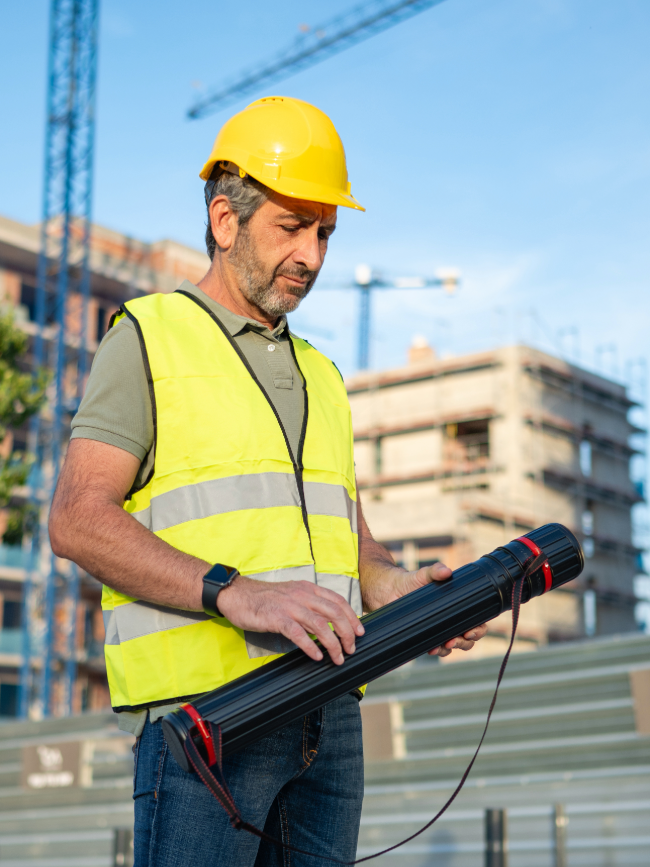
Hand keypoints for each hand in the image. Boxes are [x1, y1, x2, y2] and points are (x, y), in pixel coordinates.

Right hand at [216, 577, 364, 665]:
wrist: (237, 595)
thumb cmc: (265, 598)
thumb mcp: (291, 595)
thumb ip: (308, 604)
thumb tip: (327, 623)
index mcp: (308, 588)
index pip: (337, 601)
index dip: (352, 617)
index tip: (360, 631)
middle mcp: (302, 595)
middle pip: (334, 613)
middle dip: (347, 633)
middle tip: (351, 649)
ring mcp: (290, 606)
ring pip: (320, 624)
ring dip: (333, 643)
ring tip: (338, 657)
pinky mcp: (276, 618)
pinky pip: (298, 633)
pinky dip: (310, 646)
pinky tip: (317, 656)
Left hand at [392, 562, 487, 657]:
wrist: (389, 590)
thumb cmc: (410, 581)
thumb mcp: (423, 574)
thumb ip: (434, 571)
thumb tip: (446, 571)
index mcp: (456, 606)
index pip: (476, 620)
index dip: (478, 629)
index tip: (470, 631)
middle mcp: (451, 619)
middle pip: (468, 638)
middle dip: (465, 642)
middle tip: (455, 639)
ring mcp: (439, 629)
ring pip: (454, 645)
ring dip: (451, 648)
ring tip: (444, 644)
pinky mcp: (426, 636)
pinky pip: (437, 648)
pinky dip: (437, 650)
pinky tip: (431, 649)